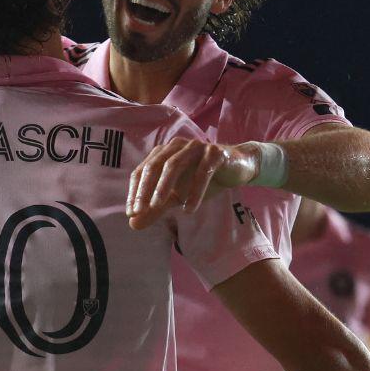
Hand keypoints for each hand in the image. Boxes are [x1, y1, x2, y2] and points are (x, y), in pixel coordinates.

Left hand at [126, 137, 258, 229]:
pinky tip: (189, 209)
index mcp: (164, 153)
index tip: (131, 213)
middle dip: (145, 189)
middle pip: (154, 165)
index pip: (142, 171)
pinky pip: (202, 172)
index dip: (134, 191)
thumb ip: (156, 208)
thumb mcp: (177, 196)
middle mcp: (177, 146)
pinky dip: (194, 191)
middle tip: (139, 211)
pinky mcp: (215, 153)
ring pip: (175, 165)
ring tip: (158, 207)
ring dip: (164, 187)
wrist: (238, 167)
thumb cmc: (203, 179)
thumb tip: (133, 224)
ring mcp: (196, 147)